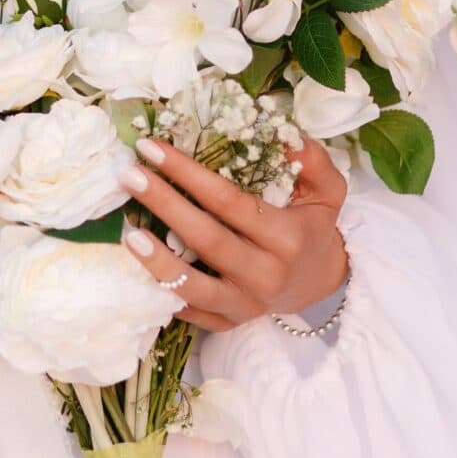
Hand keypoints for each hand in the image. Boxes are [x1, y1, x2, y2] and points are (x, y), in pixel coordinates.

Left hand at [118, 135, 348, 332]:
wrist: (318, 282)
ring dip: (158, 262)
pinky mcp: (229, 322)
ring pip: (195, 287)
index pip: (229, 202)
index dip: (189, 174)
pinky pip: (191, 312)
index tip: (154, 148)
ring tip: (128, 235)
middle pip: (207, 239)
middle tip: (130, 176)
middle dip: (164, 205)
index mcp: (286, 237)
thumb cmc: (312, 227)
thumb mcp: (328, 191)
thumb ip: (314, 161)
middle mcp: (265, 274)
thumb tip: (285, 135)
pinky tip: (137, 270)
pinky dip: (164, 293)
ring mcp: (245, 304)